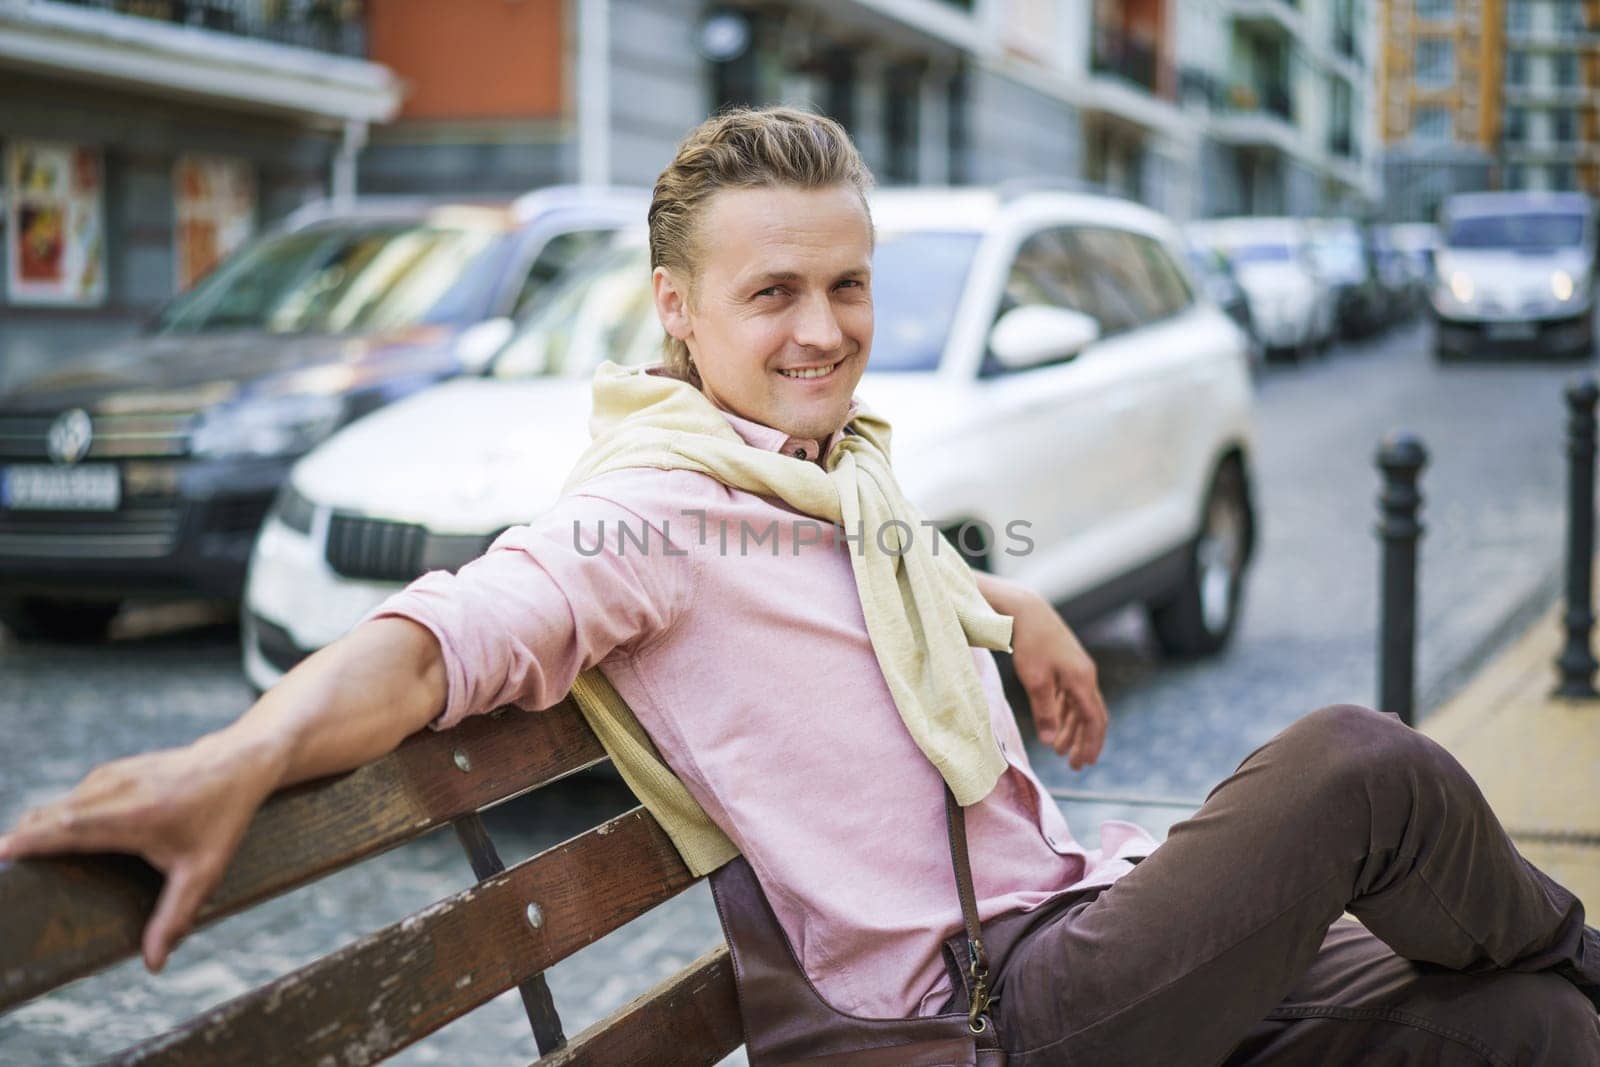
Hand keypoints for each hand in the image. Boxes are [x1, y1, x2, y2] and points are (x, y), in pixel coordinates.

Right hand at [0, 734, 277, 972]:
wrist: (236, 763)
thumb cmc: (221, 820)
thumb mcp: (204, 872)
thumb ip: (176, 917)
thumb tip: (154, 964)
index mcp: (129, 818)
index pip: (65, 828)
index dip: (29, 841)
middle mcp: (112, 791)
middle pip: (49, 816)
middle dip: (21, 840)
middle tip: (2, 869)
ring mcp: (110, 776)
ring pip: (57, 805)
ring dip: (35, 829)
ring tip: (17, 859)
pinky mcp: (111, 771)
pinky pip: (71, 797)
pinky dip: (54, 817)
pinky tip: (45, 838)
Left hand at [1006, 590, 1107, 770]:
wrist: (1026, 611)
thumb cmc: (1030, 644)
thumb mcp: (1034, 681)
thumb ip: (1044, 712)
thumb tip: (1049, 741)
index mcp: (1082, 681)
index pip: (1095, 721)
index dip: (1091, 744)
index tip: (1084, 764)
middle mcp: (1085, 676)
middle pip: (1092, 716)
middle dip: (1085, 742)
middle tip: (1076, 765)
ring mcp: (1077, 669)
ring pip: (1080, 707)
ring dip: (1072, 730)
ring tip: (1059, 750)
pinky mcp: (1066, 665)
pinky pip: (1071, 696)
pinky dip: (1064, 714)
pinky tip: (1055, 724)